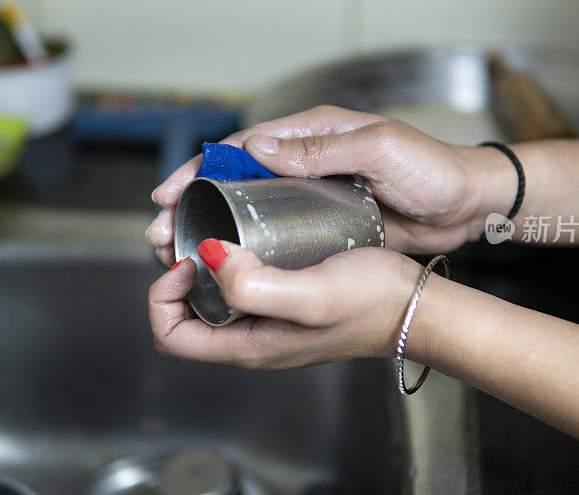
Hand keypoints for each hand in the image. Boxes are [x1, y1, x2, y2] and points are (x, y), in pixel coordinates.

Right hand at [147, 105, 514, 261]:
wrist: (468, 203)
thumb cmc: (431, 170)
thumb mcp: (379, 149)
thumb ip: (321, 148)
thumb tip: (257, 148)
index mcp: (315, 133)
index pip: (244, 146)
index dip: (203, 168)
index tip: (169, 192)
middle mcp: (309, 159)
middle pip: (238, 177)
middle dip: (196, 201)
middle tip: (162, 231)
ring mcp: (315, 192)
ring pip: (252, 207)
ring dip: (216, 225)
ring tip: (182, 250)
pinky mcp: (327, 221)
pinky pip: (280, 229)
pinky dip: (251, 242)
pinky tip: (230, 262)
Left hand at [148, 239, 423, 369]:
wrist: (414, 306)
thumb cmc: (372, 303)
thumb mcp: (312, 295)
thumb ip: (253, 284)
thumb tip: (208, 258)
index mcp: (248, 347)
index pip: (170, 336)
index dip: (164, 295)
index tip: (191, 259)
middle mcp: (252, 341)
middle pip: (184, 317)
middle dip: (176, 278)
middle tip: (194, 238)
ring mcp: (268, 324)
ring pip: (209, 301)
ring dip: (201, 268)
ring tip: (214, 232)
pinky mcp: (284, 305)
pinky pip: (238, 289)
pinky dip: (229, 264)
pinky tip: (246, 238)